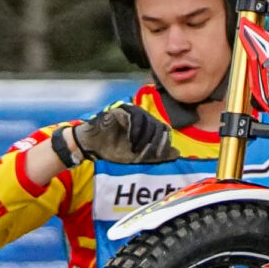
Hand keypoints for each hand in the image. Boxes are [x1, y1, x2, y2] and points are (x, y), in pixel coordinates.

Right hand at [58, 99, 173, 169]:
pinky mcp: (121, 110)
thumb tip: (177, 154)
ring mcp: (132, 112)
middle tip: (144, 155)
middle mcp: (142, 117)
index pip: (164, 132)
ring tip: (136, 151)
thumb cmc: (113, 149)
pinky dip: (135, 131)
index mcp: (148, 126)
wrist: (92, 146)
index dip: (163, 145)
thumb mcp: (137, 157)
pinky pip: (134, 118)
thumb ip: (156, 155)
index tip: (158, 157)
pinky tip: (131, 142)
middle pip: (158, 127)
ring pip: (148, 123)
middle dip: (154, 144)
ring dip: (144, 139)